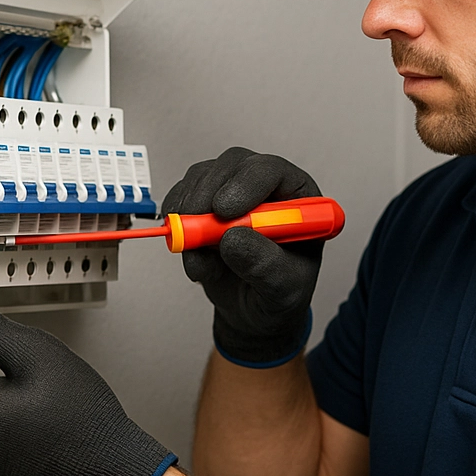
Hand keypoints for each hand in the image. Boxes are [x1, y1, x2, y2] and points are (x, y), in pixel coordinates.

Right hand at [162, 147, 323, 365]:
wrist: (254, 309)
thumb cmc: (279, 293)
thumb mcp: (283, 287)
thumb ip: (264, 264)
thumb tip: (233, 239)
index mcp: (298, 200)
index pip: (273, 171)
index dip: (247, 183)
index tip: (224, 210)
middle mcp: (266, 189)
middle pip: (233, 165)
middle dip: (209, 195)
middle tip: (197, 228)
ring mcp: (232, 192)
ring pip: (203, 179)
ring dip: (191, 217)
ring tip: (202, 261)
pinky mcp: (204, 204)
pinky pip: (182, 198)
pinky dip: (178, 225)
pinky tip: (192, 254)